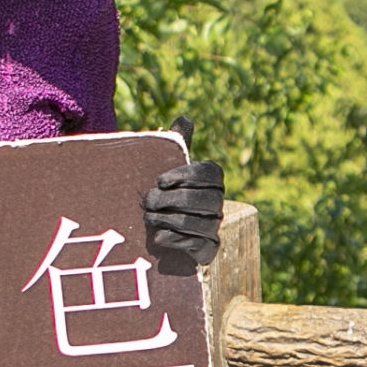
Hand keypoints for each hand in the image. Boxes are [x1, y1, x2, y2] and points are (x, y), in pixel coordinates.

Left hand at [143, 114, 223, 265]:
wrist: (159, 224)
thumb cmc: (163, 189)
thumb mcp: (167, 164)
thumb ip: (176, 142)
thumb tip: (184, 118)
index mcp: (212, 180)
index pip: (210, 174)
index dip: (186, 176)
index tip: (160, 180)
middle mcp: (218, 203)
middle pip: (205, 200)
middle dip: (173, 201)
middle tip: (148, 201)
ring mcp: (214, 226)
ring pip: (201, 223)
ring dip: (171, 220)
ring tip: (149, 217)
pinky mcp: (207, 248)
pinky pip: (199, 245)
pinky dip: (177, 241)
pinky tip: (159, 237)